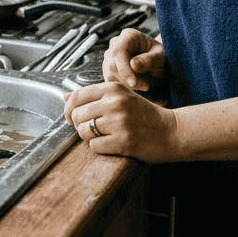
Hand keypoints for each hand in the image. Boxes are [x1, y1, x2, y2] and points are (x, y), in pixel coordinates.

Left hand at [64, 81, 178, 161]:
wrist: (172, 132)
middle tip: (92, 129)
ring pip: (84, 131)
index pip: (76, 96)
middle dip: (79, 125)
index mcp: (113, 89)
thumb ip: (94, 96)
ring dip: (89, 137)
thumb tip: (65, 97)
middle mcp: (115, 102)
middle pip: (77, 115)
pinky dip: (100, 147)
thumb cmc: (144, 115)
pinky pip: (94, 146)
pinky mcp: (123, 141)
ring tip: (104, 136)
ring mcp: (119, 122)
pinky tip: (112, 144)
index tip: (71, 117)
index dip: (68, 109)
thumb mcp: (121, 97)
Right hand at [103, 28, 164, 91]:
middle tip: (146, 86)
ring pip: (110, 75)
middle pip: (112, 65)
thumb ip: (149, 60)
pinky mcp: (108, 68)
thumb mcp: (160, 57)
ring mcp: (109, 56)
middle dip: (128, 80)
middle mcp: (115, 43)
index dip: (124, 69)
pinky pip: (111, 81)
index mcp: (128, 35)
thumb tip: (133, 64)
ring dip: (127, 85)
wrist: (157, 62)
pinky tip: (138, 85)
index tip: (133, 83)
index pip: (118, 52)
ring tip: (145, 84)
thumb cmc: (160, 57)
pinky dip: (124, 87)